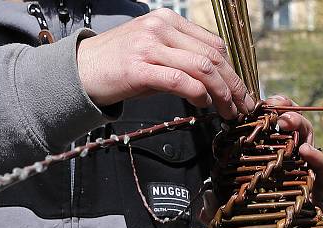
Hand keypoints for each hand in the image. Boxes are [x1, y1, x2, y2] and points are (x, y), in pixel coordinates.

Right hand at [76, 9, 254, 118]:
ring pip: (202, 68)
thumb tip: (214, 83)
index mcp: (168, 20)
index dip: (233, 70)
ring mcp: (150, 46)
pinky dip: (200, 95)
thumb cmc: (118, 65)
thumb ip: (183, 59)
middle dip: (234, 85)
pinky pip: (181, 81)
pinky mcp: (140, 68)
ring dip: (222, 94)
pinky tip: (205, 106)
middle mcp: (161, 28)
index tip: (241, 91)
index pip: (214, 44)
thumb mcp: (154, 52)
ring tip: (228, 112)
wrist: (80, 70)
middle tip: (243, 106)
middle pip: (213, 56)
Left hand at [198, 96, 322, 227]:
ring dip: (298, 126)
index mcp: (270, 168)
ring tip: (287, 121)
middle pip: (288, 130)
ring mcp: (311, 174)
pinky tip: (307, 151)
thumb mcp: (242, 224)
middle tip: (273, 105)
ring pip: (308, 140)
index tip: (251, 108)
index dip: (261, 119)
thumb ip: (221, 214)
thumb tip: (202, 203)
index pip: (266, 136)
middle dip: (282, 112)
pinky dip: (317, 156)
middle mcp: (291, 165)